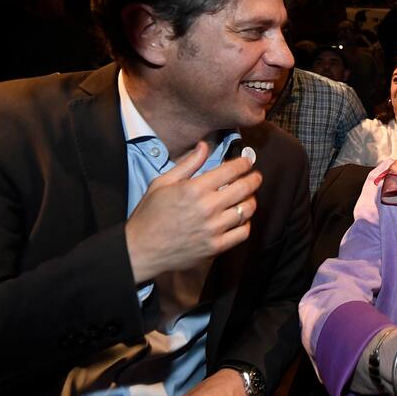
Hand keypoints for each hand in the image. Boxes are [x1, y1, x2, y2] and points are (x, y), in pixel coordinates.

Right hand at [125, 141, 261, 283]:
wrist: (141, 249)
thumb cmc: (149, 215)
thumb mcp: (162, 183)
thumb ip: (187, 164)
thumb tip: (204, 146)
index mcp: (194, 189)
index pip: (230, 170)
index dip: (244, 163)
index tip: (248, 161)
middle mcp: (207, 208)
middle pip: (244, 188)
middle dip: (254, 179)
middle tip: (255, 177)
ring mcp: (213, 229)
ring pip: (246, 210)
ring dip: (251, 200)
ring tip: (248, 197)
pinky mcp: (216, 247)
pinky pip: (242, 233)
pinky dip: (246, 223)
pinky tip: (240, 218)